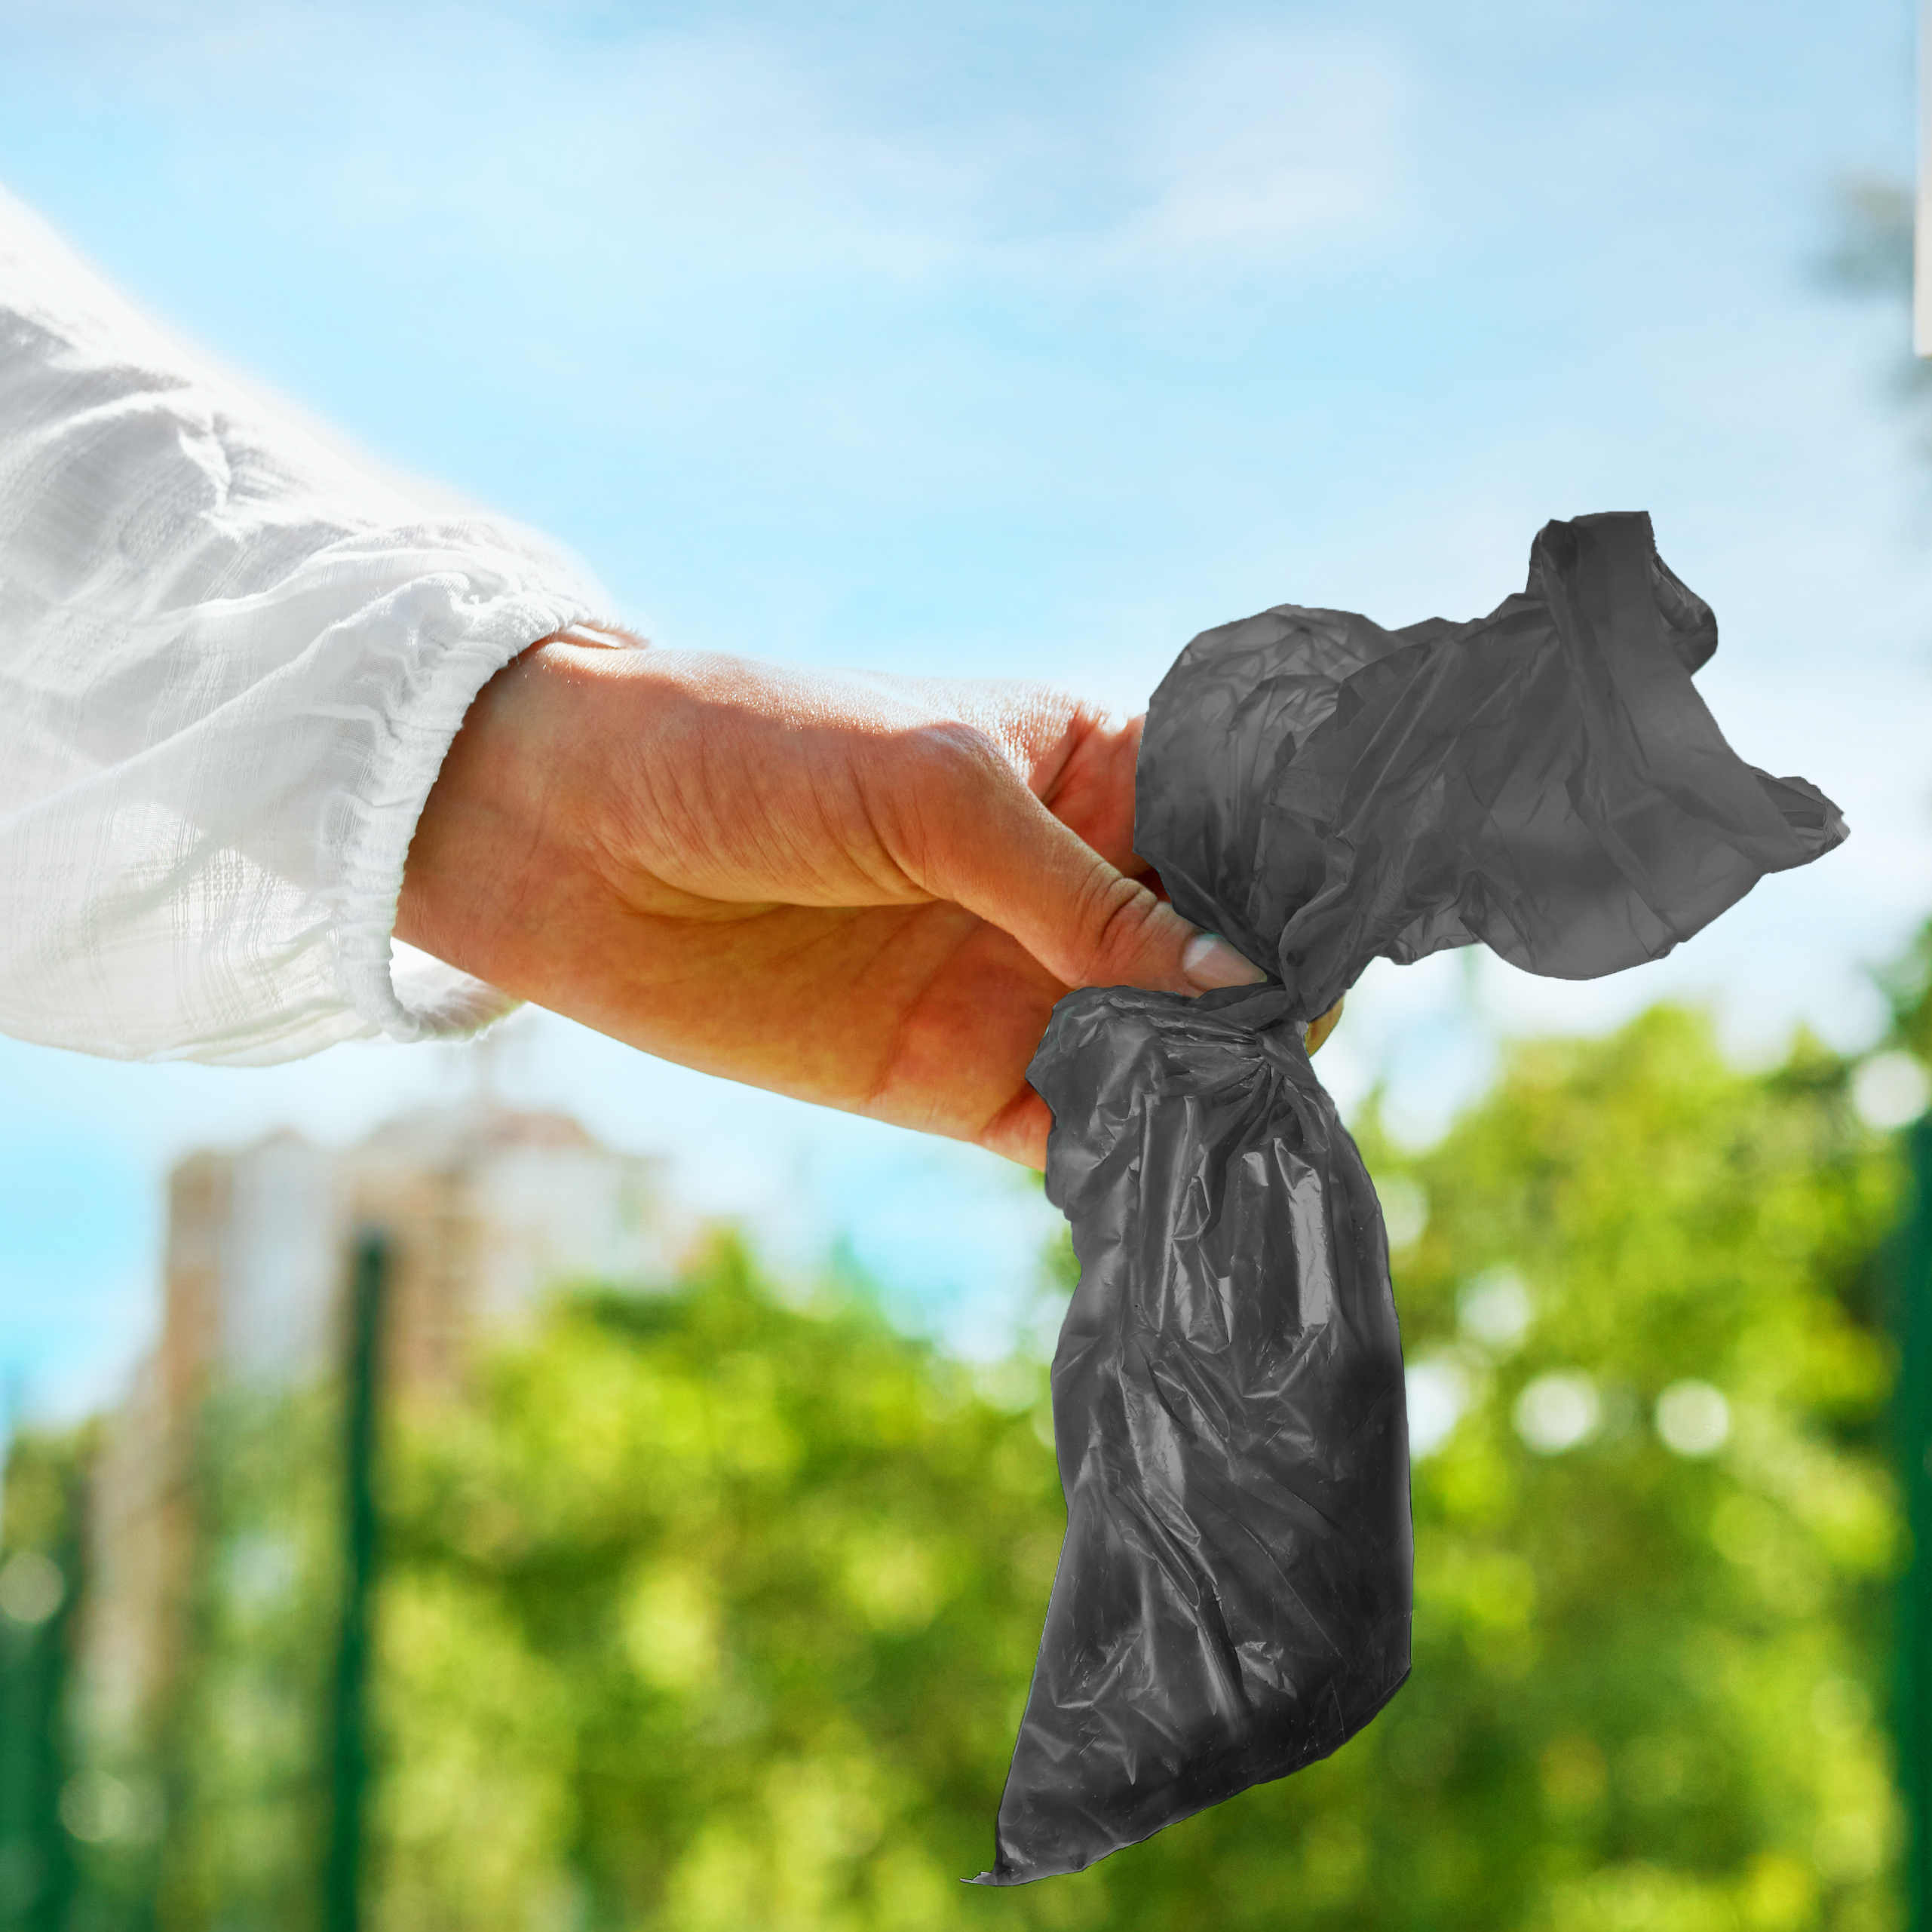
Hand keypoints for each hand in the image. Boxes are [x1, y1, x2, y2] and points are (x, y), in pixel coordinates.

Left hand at [397, 634, 1254, 1166]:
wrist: (565, 840)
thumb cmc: (748, 752)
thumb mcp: (931, 791)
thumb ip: (1083, 894)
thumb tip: (1235, 986)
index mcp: (1098, 768)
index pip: (1249, 826)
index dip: (1309, 878)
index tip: (1366, 933)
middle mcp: (1082, 883)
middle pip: (1227, 959)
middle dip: (1277, 1007)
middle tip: (1303, 1056)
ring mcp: (1030, 988)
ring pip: (1170, 1058)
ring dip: (1215, 1097)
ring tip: (1255, 1130)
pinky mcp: (967, 1087)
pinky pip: (1084, 1137)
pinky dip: (1134, 1164)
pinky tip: (1174, 1180)